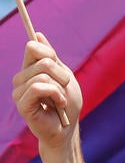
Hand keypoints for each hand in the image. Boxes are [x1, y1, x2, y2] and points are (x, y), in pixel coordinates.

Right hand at [12, 33, 81, 147]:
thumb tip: (38, 34)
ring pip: (43, 76)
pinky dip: (56, 95)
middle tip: (64, 90)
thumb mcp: (64, 76)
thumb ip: (51, 57)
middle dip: (63, 76)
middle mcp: (21, 78)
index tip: (60, 68)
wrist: (67, 128)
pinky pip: (38, 88)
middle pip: (43, 61)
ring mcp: (19, 91)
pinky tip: (58, 105)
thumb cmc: (67, 103)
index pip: (33, 47)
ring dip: (60, 89)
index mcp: (30, 69)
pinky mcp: (21, 103)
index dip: (50, 54)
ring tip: (61, 100)